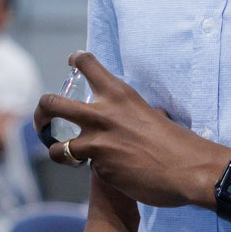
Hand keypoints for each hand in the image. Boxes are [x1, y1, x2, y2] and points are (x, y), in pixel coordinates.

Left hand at [34, 52, 225, 208]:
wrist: (189, 170)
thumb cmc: (177, 142)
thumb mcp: (153, 114)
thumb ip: (131, 112)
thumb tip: (127, 119)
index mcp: (118, 94)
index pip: (86, 63)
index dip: (75, 60)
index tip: (72, 62)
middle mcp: (102, 115)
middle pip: (51, 104)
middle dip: (41, 112)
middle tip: (43, 120)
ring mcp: (96, 143)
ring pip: (56, 147)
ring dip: (57, 151)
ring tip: (65, 154)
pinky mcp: (98, 169)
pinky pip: (84, 167)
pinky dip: (92, 169)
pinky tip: (109, 171)